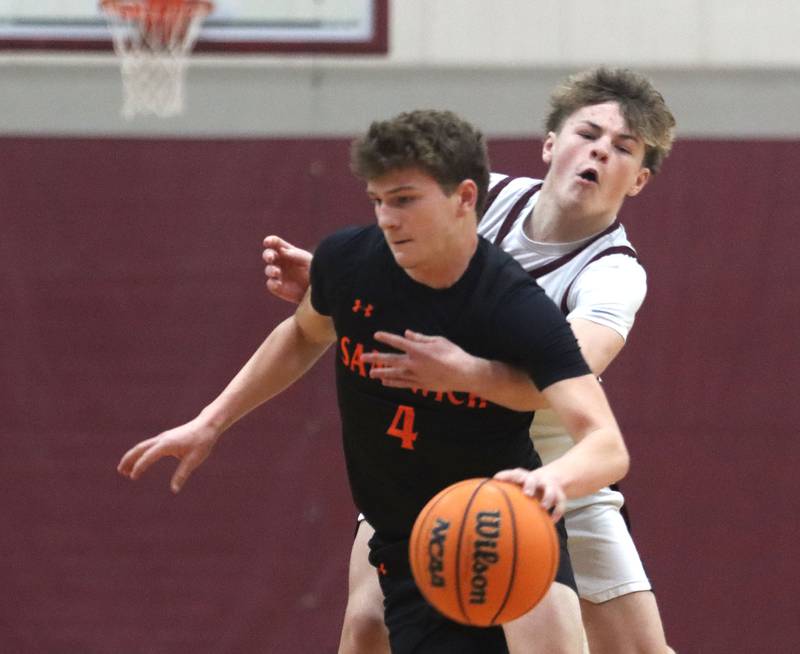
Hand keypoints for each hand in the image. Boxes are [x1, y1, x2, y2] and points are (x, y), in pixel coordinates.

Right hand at [117, 418, 219, 492]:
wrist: (207, 425)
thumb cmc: (202, 442)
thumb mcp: (194, 459)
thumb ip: (182, 474)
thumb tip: (174, 490)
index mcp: (167, 444)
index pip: (148, 456)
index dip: (139, 467)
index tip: (132, 477)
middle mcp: (162, 439)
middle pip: (140, 449)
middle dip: (129, 459)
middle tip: (120, 471)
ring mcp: (163, 437)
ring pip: (143, 446)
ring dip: (133, 456)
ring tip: (124, 469)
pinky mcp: (166, 438)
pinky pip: (149, 445)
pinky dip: (141, 453)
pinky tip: (140, 460)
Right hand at [262, 235, 311, 303]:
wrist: (316, 290)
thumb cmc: (313, 271)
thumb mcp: (308, 261)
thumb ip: (296, 255)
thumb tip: (282, 251)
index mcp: (286, 251)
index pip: (275, 243)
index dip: (270, 241)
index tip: (268, 242)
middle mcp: (280, 262)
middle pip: (268, 254)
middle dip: (267, 255)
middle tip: (271, 257)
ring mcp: (277, 274)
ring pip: (268, 269)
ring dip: (271, 270)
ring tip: (277, 272)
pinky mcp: (277, 287)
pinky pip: (270, 284)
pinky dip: (273, 283)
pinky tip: (279, 284)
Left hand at [360, 330, 474, 390]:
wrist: (464, 374)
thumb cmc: (454, 354)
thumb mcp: (438, 341)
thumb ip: (421, 338)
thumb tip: (407, 333)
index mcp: (418, 350)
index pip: (398, 342)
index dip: (386, 338)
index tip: (376, 335)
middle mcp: (414, 363)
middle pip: (391, 360)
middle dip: (376, 358)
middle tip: (363, 358)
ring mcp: (416, 376)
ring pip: (394, 374)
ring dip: (381, 373)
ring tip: (370, 373)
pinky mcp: (420, 385)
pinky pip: (403, 384)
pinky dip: (393, 383)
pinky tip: (385, 382)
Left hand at [493, 466, 566, 521]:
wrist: (552, 478)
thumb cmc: (528, 487)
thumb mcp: (519, 487)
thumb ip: (507, 496)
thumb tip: (486, 509)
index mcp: (524, 477)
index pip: (515, 473)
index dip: (506, 475)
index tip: (497, 478)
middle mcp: (537, 480)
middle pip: (533, 479)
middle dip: (530, 485)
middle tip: (527, 493)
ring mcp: (549, 486)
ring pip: (550, 489)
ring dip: (548, 497)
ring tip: (544, 507)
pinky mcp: (559, 494)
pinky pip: (561, 502)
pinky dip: (557, 511)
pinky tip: (552, 520)